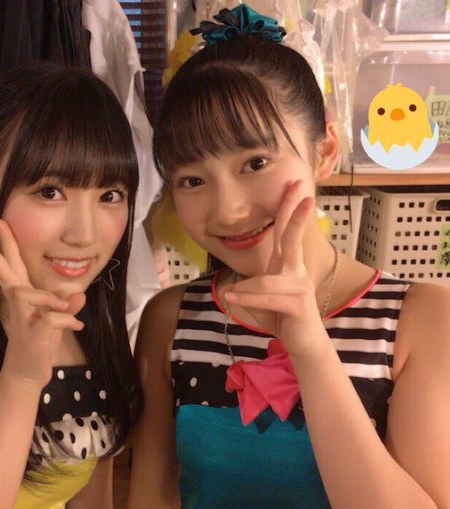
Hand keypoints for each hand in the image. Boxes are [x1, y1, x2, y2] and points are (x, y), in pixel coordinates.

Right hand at [0, 219, 86, 388]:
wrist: (29, 374)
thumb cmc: (41, 344)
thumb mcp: (58, 322)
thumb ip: (67, 307)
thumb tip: (80, 296)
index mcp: (24, 297)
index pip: (13, 266)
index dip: (6, 245)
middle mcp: (19, 305)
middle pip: (4, 273)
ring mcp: (22, 319)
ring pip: (25, 293)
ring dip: (48, 297)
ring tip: (66, 306)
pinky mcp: (32, 335)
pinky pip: (49, 319)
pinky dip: (66, 320)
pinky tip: (77, 325)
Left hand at [223, 182, 325, 356]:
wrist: (303, 344)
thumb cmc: (281, 317)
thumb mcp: (261, 298)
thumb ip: (249, 287)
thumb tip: (229, 288)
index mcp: (287, 264)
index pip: (286, 231)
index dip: (289, 208)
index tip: (294, 186)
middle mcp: (296, 270)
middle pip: (292, 237)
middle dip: (296, 214)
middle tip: (303, 192)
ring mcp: (300, 286)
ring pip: (264, 280)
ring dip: (244, 290)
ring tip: (231, 296)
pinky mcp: (299, 304)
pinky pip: (266, 296)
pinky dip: (247, 298)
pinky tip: (232, 299)